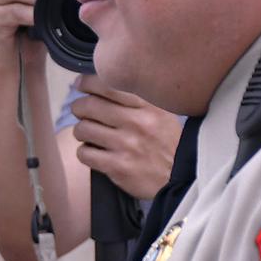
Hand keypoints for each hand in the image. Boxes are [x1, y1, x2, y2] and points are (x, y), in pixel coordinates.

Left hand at [67, 82, 182, 200]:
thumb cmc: (168, 143)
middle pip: (90, 105)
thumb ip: (136, 99)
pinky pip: (85, 154)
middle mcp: (137, 122)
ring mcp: (126, 145)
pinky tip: (93, 151)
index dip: (87, 82)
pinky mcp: (118, 167)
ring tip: (87, 133)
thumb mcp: (162, 113)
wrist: (181, 178)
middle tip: (80, 111)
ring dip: (80, 130)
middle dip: (79, 107)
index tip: (80, 84)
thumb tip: (101, 86)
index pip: (108, 85)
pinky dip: (84, 151)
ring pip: (83, 129)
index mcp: (148, 105)